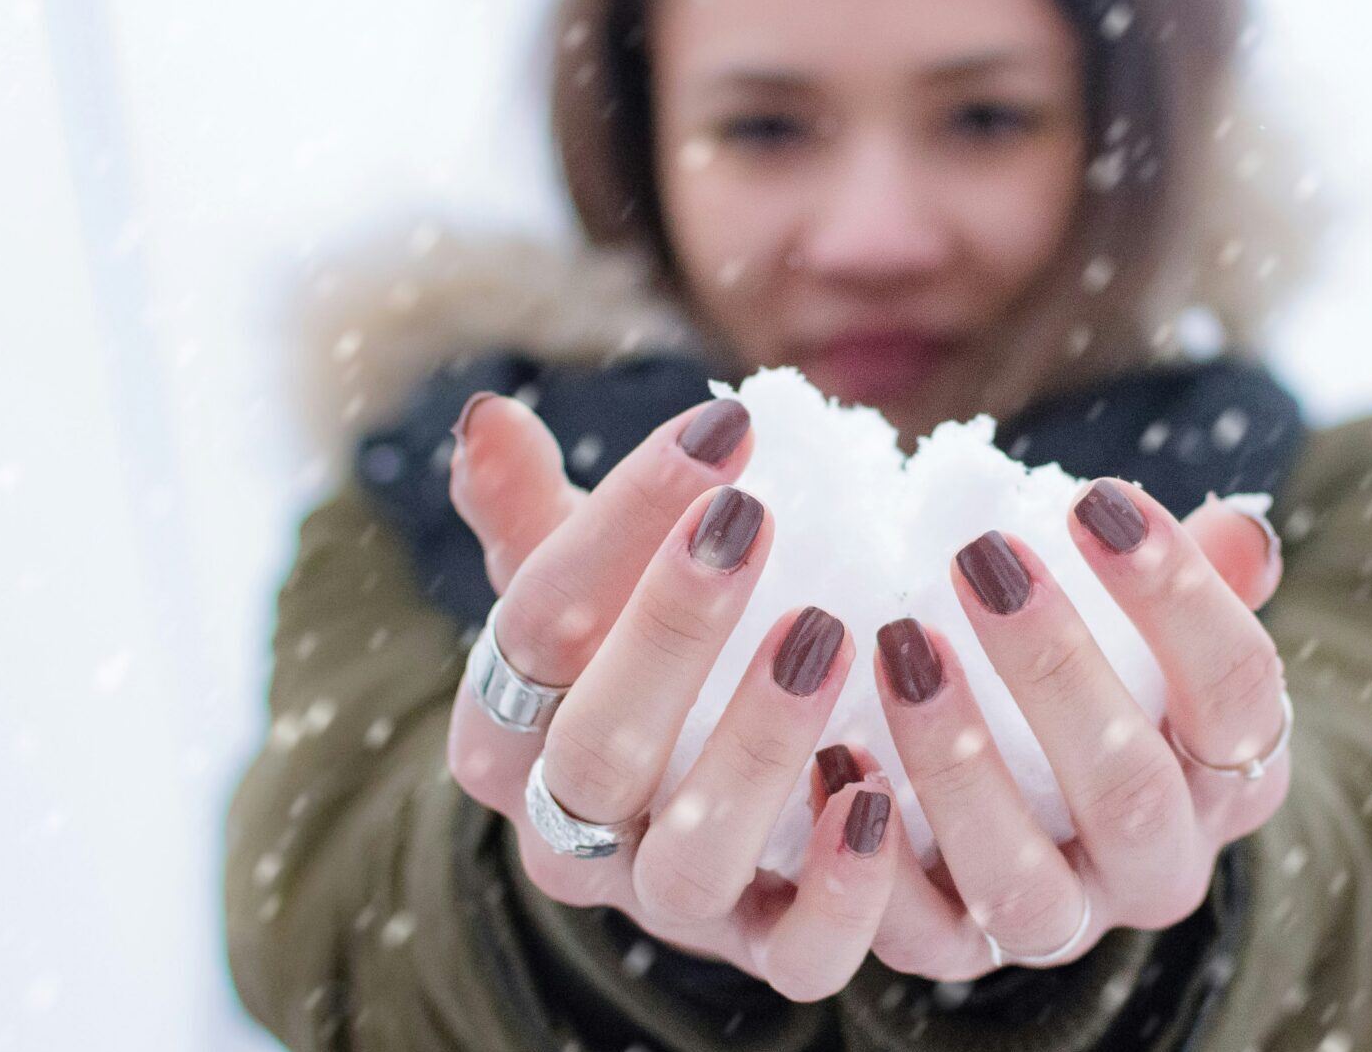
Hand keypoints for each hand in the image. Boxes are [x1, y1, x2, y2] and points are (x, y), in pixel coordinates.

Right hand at [443, 392, 900, 1001]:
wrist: (684, 809)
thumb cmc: (630, 657)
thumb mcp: (576, 585)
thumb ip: (530, 510)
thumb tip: (488, 416)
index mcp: (505, 729)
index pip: (535, 628)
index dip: (618, 524)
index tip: (720, 429)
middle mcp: (568, 832)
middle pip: (593, 749)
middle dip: (671, 628)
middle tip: (751, 518)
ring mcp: (666, 901)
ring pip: (690, 856)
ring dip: (757, 746)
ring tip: (826, 633)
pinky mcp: (765, 950)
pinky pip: (796, 955)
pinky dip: (840, 890)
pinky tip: (883, 798)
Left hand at [856, 479, 1290, 978]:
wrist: (1046, 811)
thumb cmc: (1110, 679)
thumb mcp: (1165, 633)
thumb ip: (1205, 578)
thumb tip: (1240, 531)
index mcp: (1232, 776)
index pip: (1235, 692)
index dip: (1178, 596)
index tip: (1095, 499)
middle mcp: (1160, 866)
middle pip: (1130, 789)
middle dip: (1054, 669)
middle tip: (980, 560)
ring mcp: (1063, 921)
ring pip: (1021, 882)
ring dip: (955, 765)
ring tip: (900, 648)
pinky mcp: (960, 954)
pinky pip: (917, 934)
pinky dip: (869, 859)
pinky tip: (831, 757)